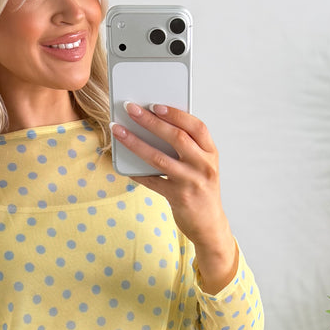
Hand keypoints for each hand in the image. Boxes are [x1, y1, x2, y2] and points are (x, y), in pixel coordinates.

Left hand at [112, 103, 237, 290]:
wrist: (210, 225)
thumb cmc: (202, 189)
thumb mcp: (203, 165)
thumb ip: (189, 147)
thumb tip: (155, 124)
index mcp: (211, 153)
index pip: (196, 127)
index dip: (176, 114)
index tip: (156, 105)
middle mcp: (204, 166)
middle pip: (176, 138)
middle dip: (151, 121)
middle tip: (131, 109)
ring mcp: (191, 182)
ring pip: (159, 158)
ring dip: (135, 142)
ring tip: (118, 130)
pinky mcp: (178, 198)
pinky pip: (152, 181)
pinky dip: (136, 173)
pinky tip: (123, 166)